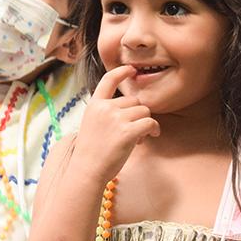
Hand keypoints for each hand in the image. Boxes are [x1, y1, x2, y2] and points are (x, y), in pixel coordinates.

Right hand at [71, 66, 159, 183]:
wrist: (87, 170)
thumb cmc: (91, 152)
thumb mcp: (91, 125)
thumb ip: (106, 112)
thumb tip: (132, 108)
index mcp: (94, 105)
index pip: (108, 80)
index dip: (121, 72)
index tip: (130, 69)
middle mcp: (105, 108)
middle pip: (134, 101)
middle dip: (137, 114)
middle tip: (133, 131)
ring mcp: (116, 119)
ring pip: (144, 112)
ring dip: (145, 123)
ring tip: (137, 138)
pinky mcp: (128, 131)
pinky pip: (150, 122)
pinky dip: (154, 129)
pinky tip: (150, 136)